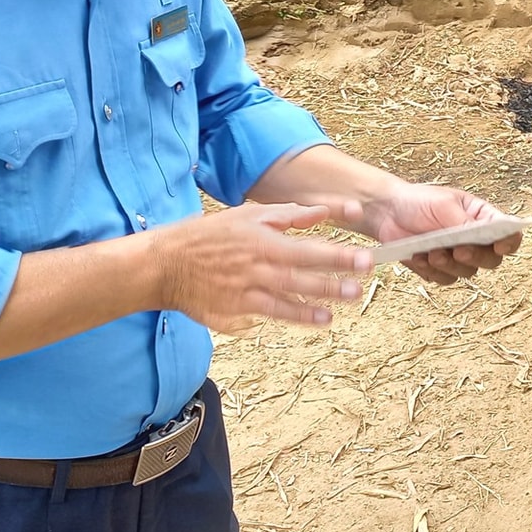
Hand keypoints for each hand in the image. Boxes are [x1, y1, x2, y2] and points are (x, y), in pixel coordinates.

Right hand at [152, 201, 371, 332]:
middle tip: (361, 286)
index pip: (308, 249)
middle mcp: (258, 268)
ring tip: (341, 308)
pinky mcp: (236, 311)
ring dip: (316, 305)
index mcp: (263, 242)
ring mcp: (247, 292)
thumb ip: (290, 215)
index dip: (337, 255)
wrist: (168, 264)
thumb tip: (324, 212)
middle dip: (334, 282)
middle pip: (302, 277)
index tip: (363, 258)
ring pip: (288, 300)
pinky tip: (315, 319)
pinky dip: (292, 317)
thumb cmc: (211, 235)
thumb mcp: (249, 216)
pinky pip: (269, 315)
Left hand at [358, 182, 521, 285]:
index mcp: (483, 218)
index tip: (500, 246)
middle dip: (476, 257)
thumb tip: (485, 232)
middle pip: (492, 260)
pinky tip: (418, 257)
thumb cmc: (420, 201)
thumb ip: (464, 221)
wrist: (388, 212)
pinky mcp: (440, 270)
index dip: (510, 242)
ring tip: (430, 252)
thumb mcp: (444, 205)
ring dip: (449, 264)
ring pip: (467, 272)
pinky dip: (432, 270)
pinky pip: (445, 279)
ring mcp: (458, 257)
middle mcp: (476, 240)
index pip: (508, 234)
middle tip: (459, 251)